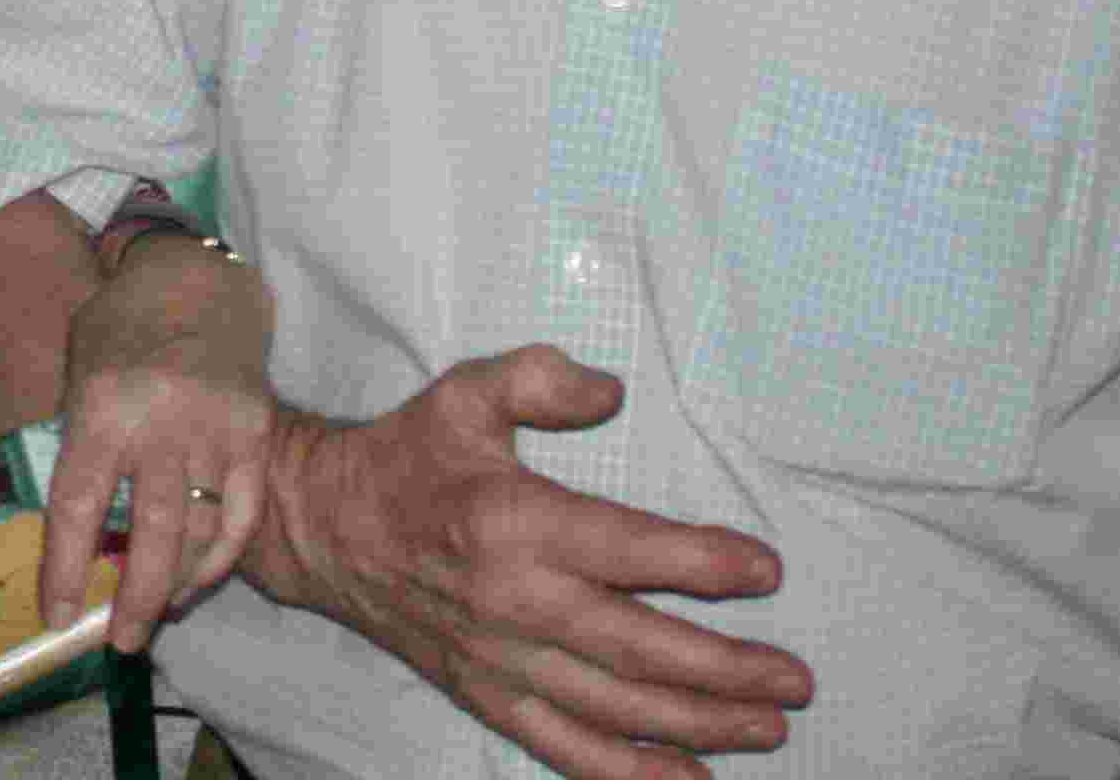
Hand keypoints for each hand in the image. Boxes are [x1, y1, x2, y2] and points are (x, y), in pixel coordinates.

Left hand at [36, 237, 275, 648]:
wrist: (195, 281)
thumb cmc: (120, 331)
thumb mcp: (77, 375)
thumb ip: (79, 449)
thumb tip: (77, 540)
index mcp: (103, 405)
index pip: (76, 503)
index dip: (63, 568)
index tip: (57, 616)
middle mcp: (162, 420)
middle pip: (151, 531)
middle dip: (134, 597)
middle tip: (121, 641)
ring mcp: (216, 427)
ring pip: (201, 529)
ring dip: (178, 584)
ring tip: (155, 615)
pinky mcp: (256, 431)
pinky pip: (243, 512)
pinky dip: (222, 555)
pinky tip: (198, 580)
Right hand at [248, 345, 809, 776]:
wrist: (324, 528)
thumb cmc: (409, 456)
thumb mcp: (466, 392)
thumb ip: (540, 378)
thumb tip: (612, 392)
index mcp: (516, 522)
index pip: (627, 551)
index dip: (702, 563)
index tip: (766, 570)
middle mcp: (514, 602)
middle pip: (637, 648)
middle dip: (726, 670)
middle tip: (794, 678)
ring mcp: (501, 661)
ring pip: (614, 707)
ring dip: (697, 725)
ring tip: (768, 729)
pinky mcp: (488, 697)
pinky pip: (565, 748)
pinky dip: (629, 772)